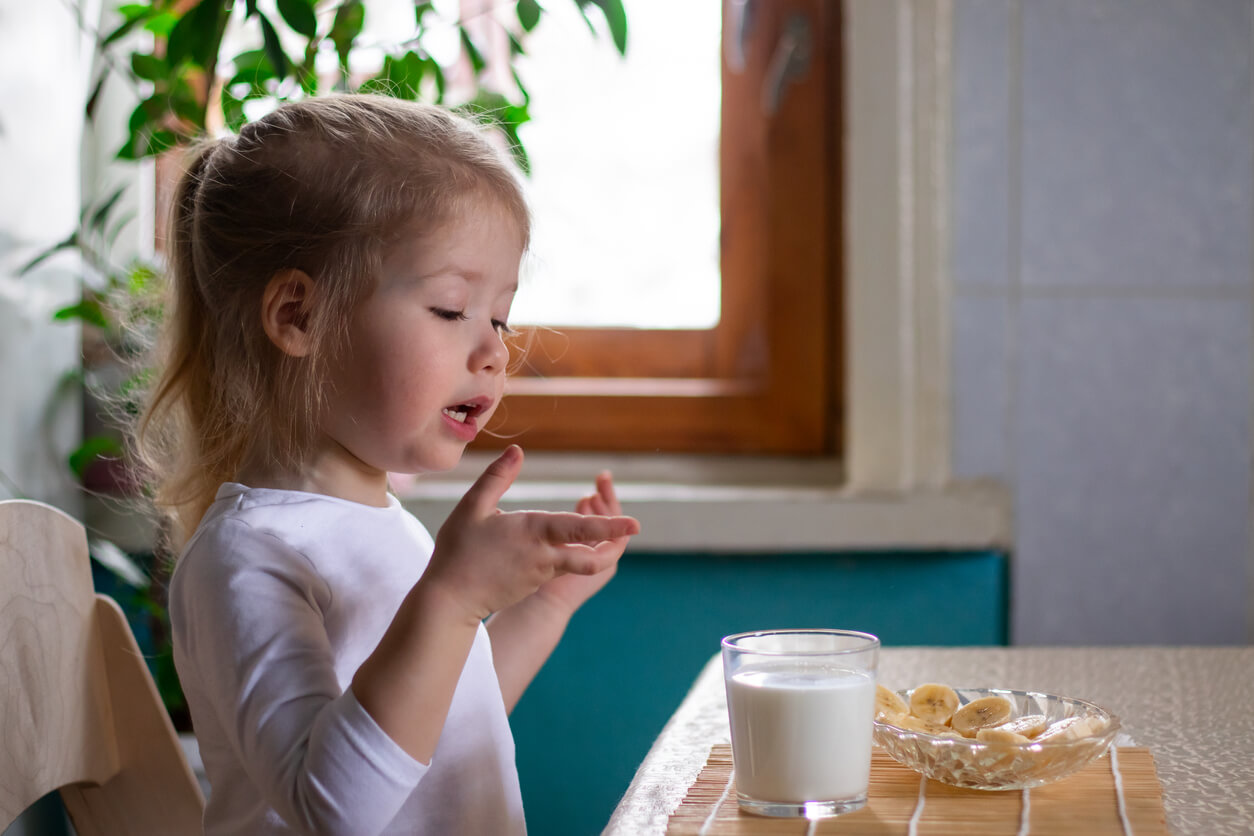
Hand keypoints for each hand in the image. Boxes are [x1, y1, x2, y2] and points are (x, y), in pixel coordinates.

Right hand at [423, 445, 639, 623]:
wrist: (449, 600)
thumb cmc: (458, 550)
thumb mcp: (472, 507)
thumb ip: (497, 477)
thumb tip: (517, 450)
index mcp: (533, 532)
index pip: (581, 529)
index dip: (609, 526)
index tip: (635, 524)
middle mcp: (544, 555)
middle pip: (591, 554)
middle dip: (614, 541)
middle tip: (633, 528)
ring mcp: (540, 573)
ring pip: (578, 561)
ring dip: (591, 546)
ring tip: (597, 526)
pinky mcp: (533, 584)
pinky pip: (558, 567)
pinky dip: (567, 554)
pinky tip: (556, 541)